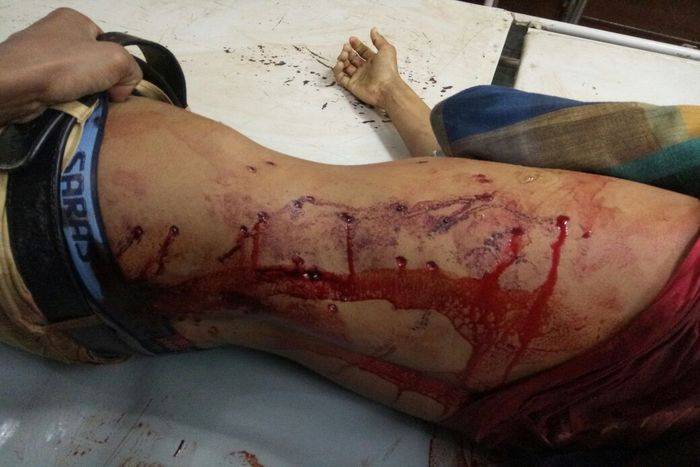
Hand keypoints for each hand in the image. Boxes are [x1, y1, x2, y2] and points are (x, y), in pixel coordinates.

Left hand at [0, 8, 141, 124]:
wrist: (14, 85)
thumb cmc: (64, 65)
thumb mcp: (116, 60)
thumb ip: (132, 70)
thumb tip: (121, 89)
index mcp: (73, 19)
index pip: (108, 44)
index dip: (117, 67)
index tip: (115, 85)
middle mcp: (54, 33)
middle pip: (93, 64)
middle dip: (101, 83)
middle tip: (102, 98)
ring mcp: (38, 55)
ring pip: (76, 80)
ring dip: (85, 96)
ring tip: (84, 105)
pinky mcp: (28, 77)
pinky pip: (58, 92)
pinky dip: (67, 102)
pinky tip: (68, 108)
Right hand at [333, 28, 400, 107]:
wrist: (386, 88)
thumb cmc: (388, 69)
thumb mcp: (386, 49)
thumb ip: (378, 39)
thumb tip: (373, 29)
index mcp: (373, 60)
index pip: (362, 51)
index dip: (356, 44)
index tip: (351, 39)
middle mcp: (365, 69)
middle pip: (352, 58)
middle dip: (347, 51)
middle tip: (346, 48)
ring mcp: (358, 77)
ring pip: (345, 66)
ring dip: (342, 59)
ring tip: (344, 55)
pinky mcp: (352, 86)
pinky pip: (340, 77)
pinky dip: (337, 70)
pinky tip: (340, 64)